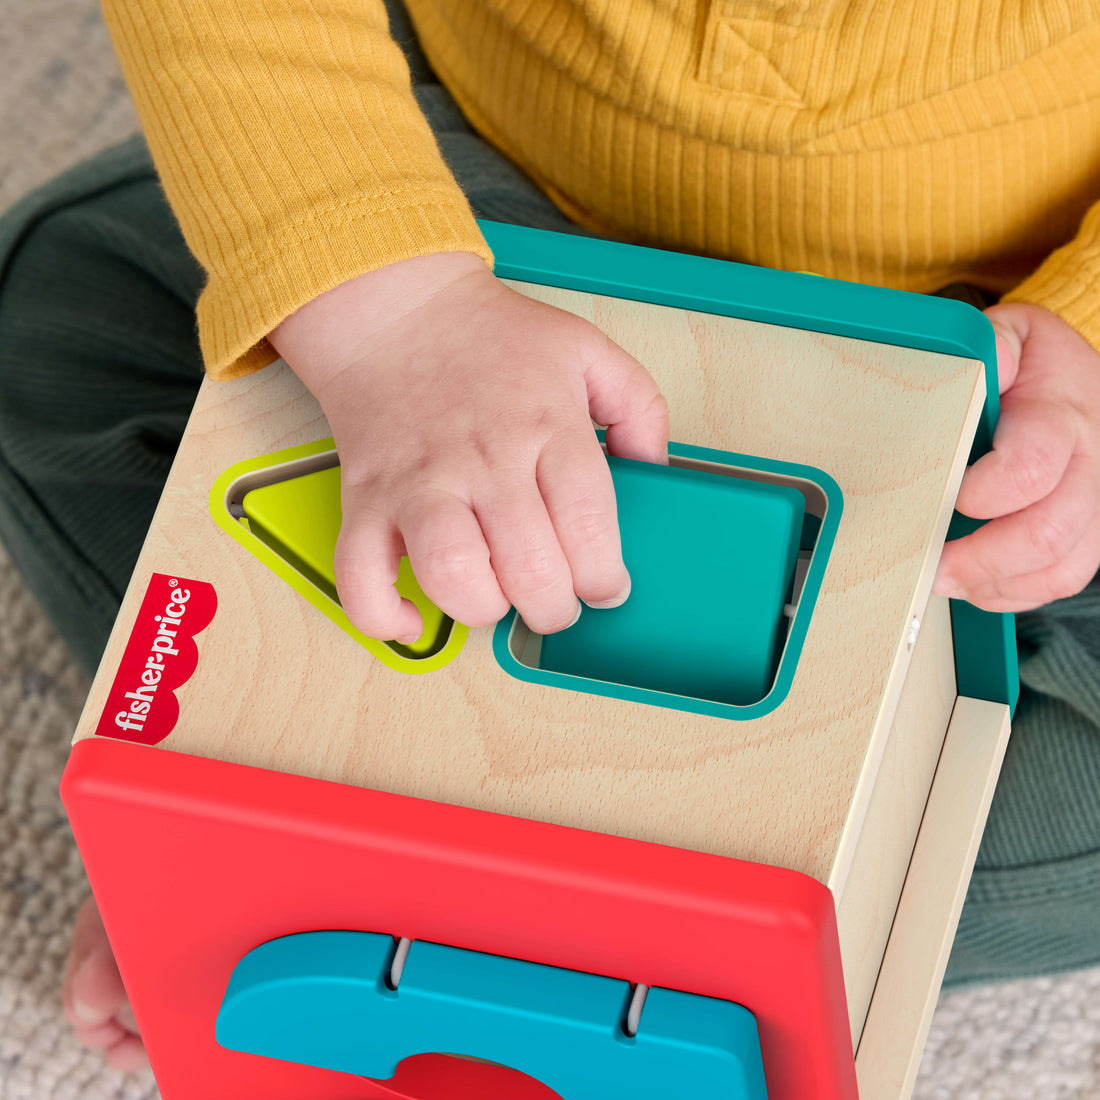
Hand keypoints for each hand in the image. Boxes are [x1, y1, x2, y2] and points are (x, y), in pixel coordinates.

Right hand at [271, 252, 668, 641]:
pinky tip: (413, 615)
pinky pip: (361, 580)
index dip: (604, 575)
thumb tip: (655, 470)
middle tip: (556, 598)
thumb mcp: (586, 349)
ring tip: (497, 596)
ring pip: (454, 577)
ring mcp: (420, 483)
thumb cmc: (488, 338)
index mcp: (545, 425)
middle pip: (531, 568)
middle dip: (555, 607)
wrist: (393, 310)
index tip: (606, 586)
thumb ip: (638, 406)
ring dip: (485, 608)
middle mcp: (484, 459)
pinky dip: (384, 615)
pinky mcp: (366, 501)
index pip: (588, 524)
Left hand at [934, 301, 1099, 611]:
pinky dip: (1014, 592)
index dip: (985, 494)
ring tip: (948, 579)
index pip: (1031, 469)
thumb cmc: (1039, 368)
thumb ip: (996, 344)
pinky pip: (1061, 581)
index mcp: (1064, 417)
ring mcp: (1095, 507)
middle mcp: (1091, 467)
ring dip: (996, 583)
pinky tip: (978, 583)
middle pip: (1047, 533)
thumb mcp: (1017, 335)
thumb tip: (986, 361)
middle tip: (932, 565)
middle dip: (982, 558)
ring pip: (1060, 569)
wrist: (1082, 386)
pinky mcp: (1090, 535)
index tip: (949, 499)